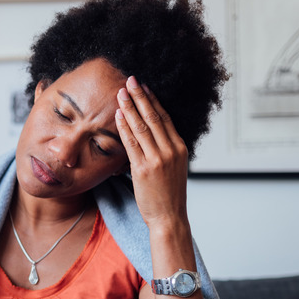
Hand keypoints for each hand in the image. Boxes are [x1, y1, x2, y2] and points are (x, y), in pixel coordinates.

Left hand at [115, 75, 189, 229]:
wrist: (169, 218)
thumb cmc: (168, 195)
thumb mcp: (174, 169)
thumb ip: (166, 151)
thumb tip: (153, 136)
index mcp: (180, 148)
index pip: (165, 118)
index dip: (153, 101)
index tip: (144, 87)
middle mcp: (171, 151)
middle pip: (154, 117)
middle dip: (140, 97)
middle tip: (130, 80)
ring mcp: (157, 159)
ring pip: (142, 127)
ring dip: (130, 108)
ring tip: (121, 93)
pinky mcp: (143, 169)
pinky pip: (131, 143)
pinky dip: (124, 127)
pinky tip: (118, 115)